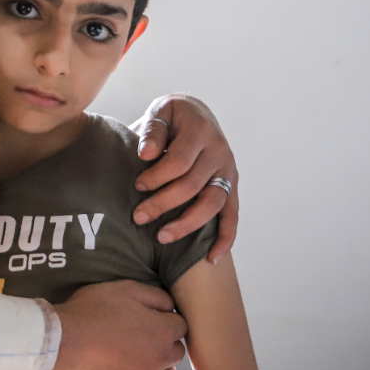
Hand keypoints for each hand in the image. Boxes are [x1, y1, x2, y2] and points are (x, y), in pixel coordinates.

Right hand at [50, 281, 185, 369]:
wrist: (63, 340)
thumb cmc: (93, 311)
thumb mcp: (125, 289)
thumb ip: (156, 296)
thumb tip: (170, 306)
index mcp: (162, 331)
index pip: (181, 325)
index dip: (165, 318)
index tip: (150, 317)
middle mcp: (160, 358)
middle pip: (176, 351)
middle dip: (164, 342)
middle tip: (142, 335)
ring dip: (160, 365)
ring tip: (140, 356)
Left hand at [130, 94, 238, 263]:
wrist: (197, 113)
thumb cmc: (172, 116)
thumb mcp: (160, 112)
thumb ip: (152, 131)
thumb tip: (145, 153)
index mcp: (201, 131)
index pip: (178, 162)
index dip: (156, 176)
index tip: (137, 185)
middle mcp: (220, 152)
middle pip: (193, 186)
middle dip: (163, 204)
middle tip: (138, 217)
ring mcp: (229, 171)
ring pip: (213, 204)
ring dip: (188, 224)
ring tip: (162, 237)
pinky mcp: (232, 186)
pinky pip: (232, 216)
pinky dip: (225, 238)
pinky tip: (211, 258)